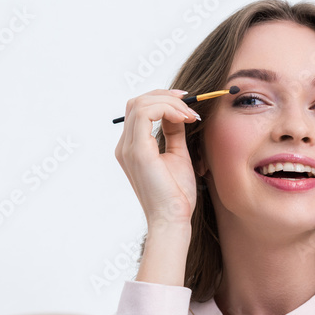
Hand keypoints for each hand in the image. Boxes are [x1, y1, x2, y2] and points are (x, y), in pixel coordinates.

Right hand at [114, 89, 201, 229]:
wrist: (172, 219)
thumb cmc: (176, 195)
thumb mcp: (177, 155)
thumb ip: (174, 133)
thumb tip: (178, 112)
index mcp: (132, 148)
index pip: (139, 110)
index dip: (163, 101)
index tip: (187, 106)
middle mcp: (125, 147)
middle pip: (137, 102)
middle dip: (165, 96)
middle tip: (190, 101)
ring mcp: (128, 148)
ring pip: (140, 103)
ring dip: (169, 102)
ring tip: (190, 114)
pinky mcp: (138, 151)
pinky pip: (146, 113)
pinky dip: (167, 109)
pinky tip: (184, 118)